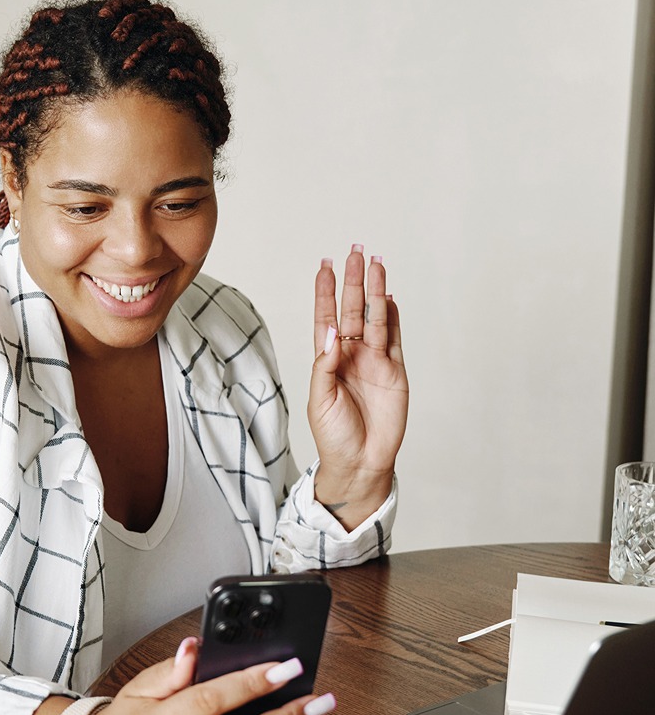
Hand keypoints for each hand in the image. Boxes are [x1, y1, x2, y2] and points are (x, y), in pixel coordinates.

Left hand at [308, 246, 407, 528]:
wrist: (362, 462)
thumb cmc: (333, 436)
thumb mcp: (319, 399)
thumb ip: (324, 364)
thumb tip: (331, 330)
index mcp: (328, 359)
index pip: (326, 317)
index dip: (325, 292)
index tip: (325, 266)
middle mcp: (350, 355)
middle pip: (352, 310)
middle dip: (354, 281)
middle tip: (356, 252)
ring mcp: (374, 361)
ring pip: (375, 318)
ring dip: (375, 292)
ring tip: (377, 264)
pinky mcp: (395, 371)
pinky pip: (394, 338)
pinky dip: (393, 318)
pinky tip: (391, 298)